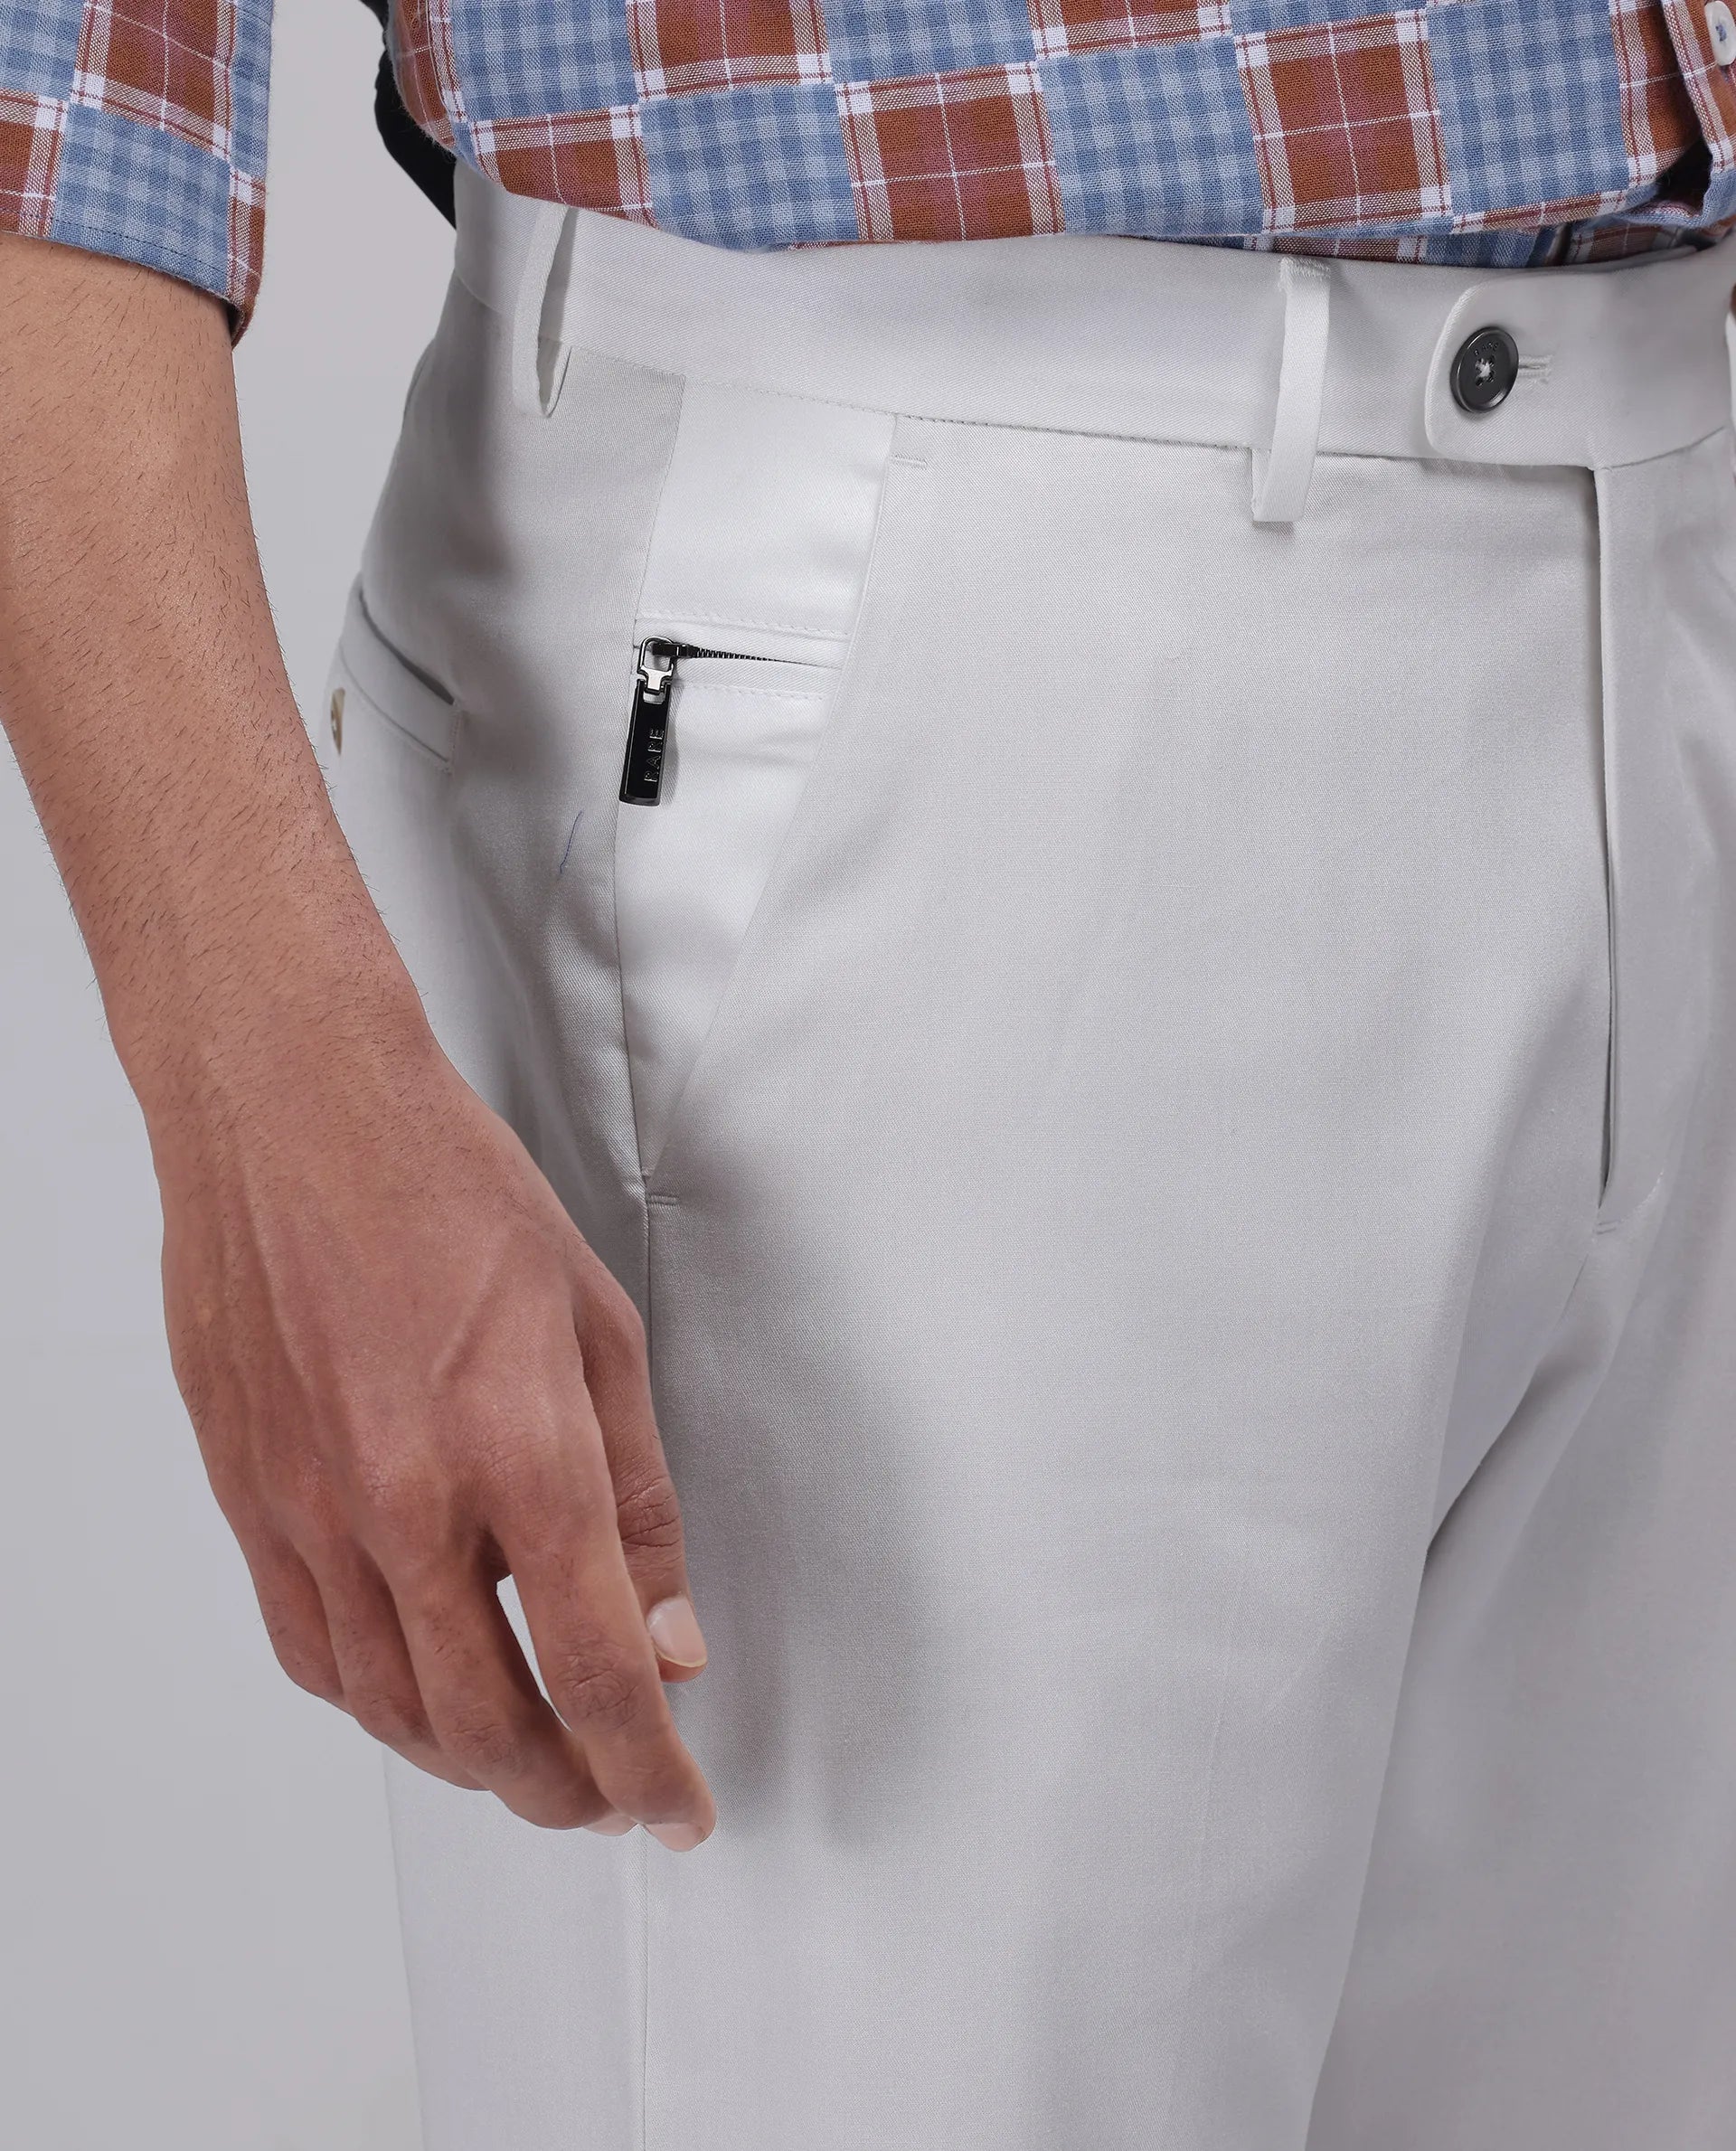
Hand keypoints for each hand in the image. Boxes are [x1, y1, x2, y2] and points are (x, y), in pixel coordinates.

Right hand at [155, 1011, 713, 1844]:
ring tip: (531, 1765)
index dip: (650, 1768)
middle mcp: (406, 1502)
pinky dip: (378, 1704)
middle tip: (612, 1793)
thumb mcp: (601, 1330)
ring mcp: (311, 1511)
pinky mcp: (250, 1501)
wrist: (294, 1114)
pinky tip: (422, 1695)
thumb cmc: (453, 1192)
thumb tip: (668, 1634)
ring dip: (474, 1766)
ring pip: (392, 1711)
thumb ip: (640, 1501)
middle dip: (568, 1791)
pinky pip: (311, 1652)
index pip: (596, 1672)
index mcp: (520, 1450)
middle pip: (491, 1726)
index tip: (680, 1807)